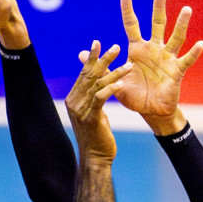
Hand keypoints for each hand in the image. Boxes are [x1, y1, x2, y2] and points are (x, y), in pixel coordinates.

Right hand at [66, 42, 130, 164]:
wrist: (95, 158)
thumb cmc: (98, 137)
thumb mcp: (94, 113)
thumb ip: (93, 99)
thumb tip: (98, 86)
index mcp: (73, 98)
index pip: (83, 74)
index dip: (91, 58)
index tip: (98, 43)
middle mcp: (74, 102)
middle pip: (90, 75)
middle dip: (103, 59)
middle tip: (116, 47)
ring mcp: (80, 110)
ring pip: (98, 85)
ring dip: (114, 73)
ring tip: (129, 65)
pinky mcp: (90, 118)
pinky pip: (100, 99)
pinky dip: (110, 89)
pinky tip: (121, 82)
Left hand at [114, 0, 202, 134]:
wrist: (150, 112)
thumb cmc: (134, 95)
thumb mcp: (114, 80)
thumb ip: (102, 65)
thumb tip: (80, 53)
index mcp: (137, 49)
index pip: (132, 25)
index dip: (128, 9)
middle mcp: (154, 49)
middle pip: (157, 24)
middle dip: (158, 7)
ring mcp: (167, 59)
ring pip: (175, 37)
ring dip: (181, 24)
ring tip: (186, 10)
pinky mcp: (177, 71)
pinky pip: (186, 60)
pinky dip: (193, 53)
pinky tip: (200, 43)